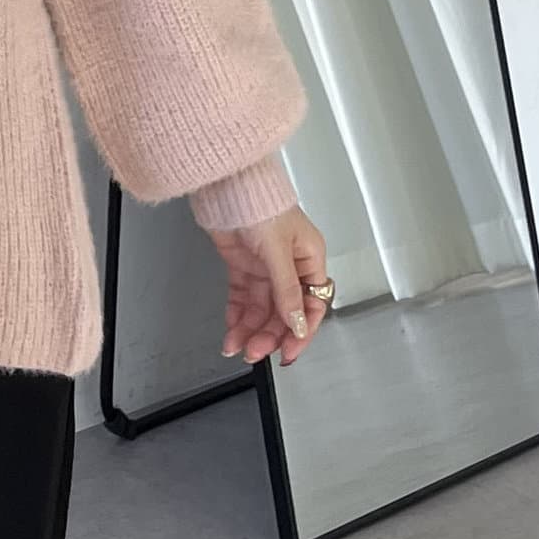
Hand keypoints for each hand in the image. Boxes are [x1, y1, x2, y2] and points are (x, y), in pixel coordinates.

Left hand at [206, 206, 329, 366]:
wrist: (225, 186)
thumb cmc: (260, 203)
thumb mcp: (278, 250)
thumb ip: (286, 290)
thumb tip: (297, 323)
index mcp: (309, 258)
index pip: (312, 304)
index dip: (302, 330)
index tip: (289, 351)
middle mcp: (289, 265)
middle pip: (284, 311)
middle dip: (270, 334)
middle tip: (255, 352)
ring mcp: (265, 266)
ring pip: (261, 308)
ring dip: (250, 329)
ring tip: (237, 346)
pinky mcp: (242, 266)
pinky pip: (241, 298)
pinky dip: (236, 316)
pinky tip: (231, 330)